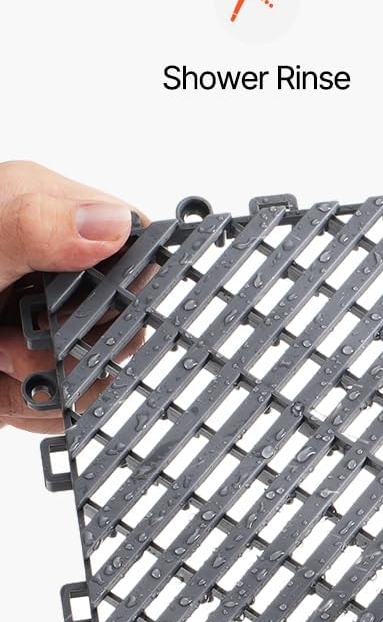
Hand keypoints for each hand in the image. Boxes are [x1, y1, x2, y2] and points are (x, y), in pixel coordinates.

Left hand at [0, 161, 136, 434]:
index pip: (132, 246)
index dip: (124, 290)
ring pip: (96, 372)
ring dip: (43, 388)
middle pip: (122, 321)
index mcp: (42, 212)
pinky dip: (28, 409)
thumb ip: (30, 226)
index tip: (81, 315)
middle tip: (8, 344)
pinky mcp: (22, 367)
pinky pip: (61, 405)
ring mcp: (36, 320)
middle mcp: (48, 266)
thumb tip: (108, 222)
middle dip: (74, 351)